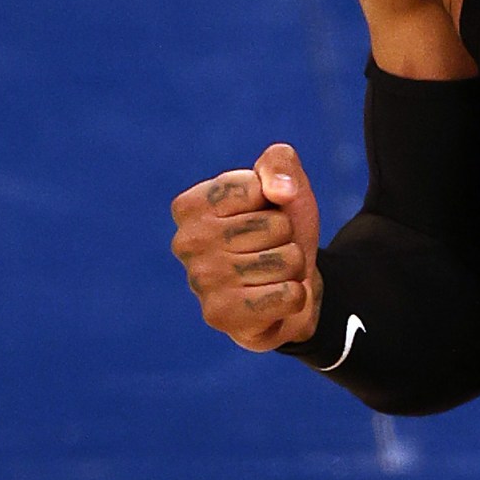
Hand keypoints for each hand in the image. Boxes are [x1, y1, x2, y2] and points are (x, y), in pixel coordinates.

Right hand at [169, 142, 323, 350]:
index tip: (260, 213)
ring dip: (290, 267)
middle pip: (274, 225)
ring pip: (286, 260)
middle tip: (267, 249)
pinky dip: (294, 296)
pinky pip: (289, 295)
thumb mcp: (284, 184)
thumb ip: (280, 163)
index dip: (274, 199)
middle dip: (285, 236)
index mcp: (191, 205)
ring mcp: (201, 281)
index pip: (256, 187)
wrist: (288, 284)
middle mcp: (186, 242)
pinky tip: (272, 300)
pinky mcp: (222, 316)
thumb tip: (280, 191)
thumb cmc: (278, 229)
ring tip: (269, 273)